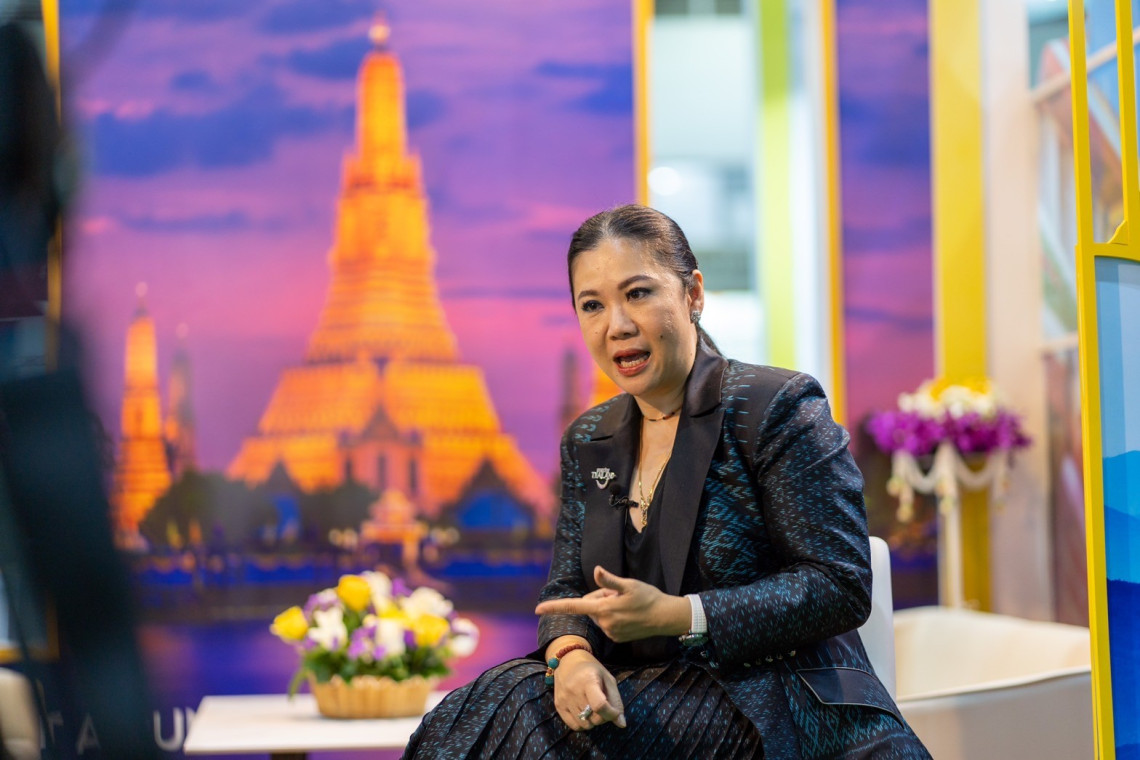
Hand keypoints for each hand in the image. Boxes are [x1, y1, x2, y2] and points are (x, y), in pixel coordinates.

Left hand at [534, 566, 689, 641]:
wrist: (665, 617)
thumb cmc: (648, 597)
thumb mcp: (629, 584)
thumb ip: (609, 580)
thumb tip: (596, 570)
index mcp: (604, 609)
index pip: (574, 607)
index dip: (554, 607)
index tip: (537, 610)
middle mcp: (604, 623)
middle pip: (591, 606)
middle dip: (600, 597)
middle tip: (620, 593)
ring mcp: (610, 632)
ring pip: (600, 614)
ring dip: (608, 607)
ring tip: (627, 604)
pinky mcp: (616, 637)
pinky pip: (607, 623)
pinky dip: (614, 616)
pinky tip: (629, 614)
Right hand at [552, 648, 625, 730]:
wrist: (568, 661)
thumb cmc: (592, 670)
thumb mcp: (608, 679)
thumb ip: (616, 701)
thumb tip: (622, 724)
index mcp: (588, 679)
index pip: (600, 705)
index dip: (611, 714)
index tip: (616, 713)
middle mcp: (573, 689)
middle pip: (594, 717)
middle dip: (603, 717)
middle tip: (604, 707)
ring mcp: (564, 698)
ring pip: (585, 724)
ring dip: (593, 721)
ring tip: (593, 709)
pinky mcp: (558, 705)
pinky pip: (574, 726)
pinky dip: (582, 724)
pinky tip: (584, 713)